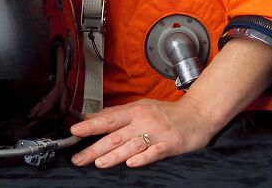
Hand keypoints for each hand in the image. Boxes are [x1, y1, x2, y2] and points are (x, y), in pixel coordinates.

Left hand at [69, 97, 214, 167]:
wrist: (197, 114)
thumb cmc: (165, 112)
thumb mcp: (140, 107)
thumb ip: (116, 113)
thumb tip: (91, 115)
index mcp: (134, 111)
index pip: (108, 118)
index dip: (91, 125)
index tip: (74, 131)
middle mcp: (143, 121)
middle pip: (116, 135)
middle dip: (95, 147)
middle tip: (78, 158)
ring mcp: (156, 133)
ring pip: (132, 145)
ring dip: (114, 155)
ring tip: (98, 163)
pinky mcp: (170, 144)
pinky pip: (155, 152)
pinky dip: (143, 158)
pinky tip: (132, 164)